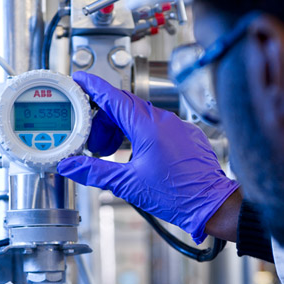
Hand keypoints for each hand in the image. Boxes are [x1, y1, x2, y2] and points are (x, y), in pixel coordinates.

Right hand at [57, 72, 238, 243]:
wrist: (213, 204)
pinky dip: (139, 131)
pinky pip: (156, 123)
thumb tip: (70, 166)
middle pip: (124, 106)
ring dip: (120, 126)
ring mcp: (177, 125)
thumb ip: (95, 172)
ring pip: (140, 114)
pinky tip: (135, 152)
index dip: (94, 87)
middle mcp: (164, 120)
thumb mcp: (129, 184)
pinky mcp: (185, 134)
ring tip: (112, 150)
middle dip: (103, 118)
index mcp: (148, 127)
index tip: (80, 79)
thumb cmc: (179, 195)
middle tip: (92, 138)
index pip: (114, 97)